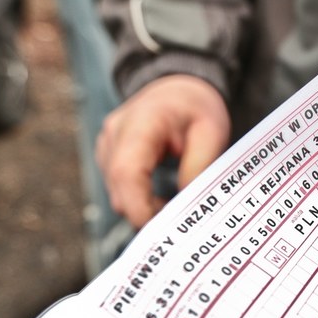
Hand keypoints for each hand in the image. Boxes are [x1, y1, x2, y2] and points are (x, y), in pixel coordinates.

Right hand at [96, 74, 230, 226]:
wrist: (176, 87)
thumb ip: (198, 167)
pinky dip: (138, 199)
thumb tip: (186, 207)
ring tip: (174, 207)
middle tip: (180, 225)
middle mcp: (115, 133)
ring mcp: (106, 145)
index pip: (126, 171)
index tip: (163, 229)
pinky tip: (161, 199)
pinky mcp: (107, 156)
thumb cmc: (195, 107)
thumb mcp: (211, 132)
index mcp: (141, 121)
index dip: (139, 206)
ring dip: (143, 207)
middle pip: (119, 188)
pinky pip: (118, 188)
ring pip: (117, 193)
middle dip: (147, 213)